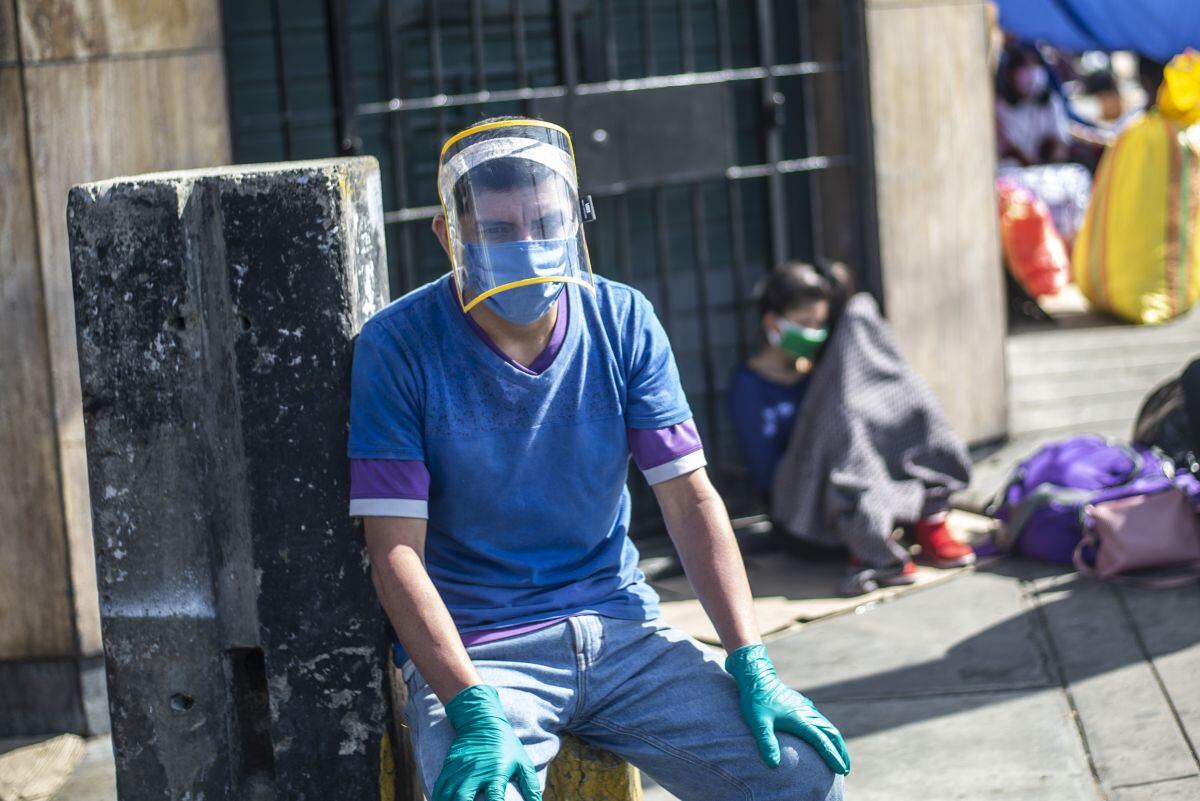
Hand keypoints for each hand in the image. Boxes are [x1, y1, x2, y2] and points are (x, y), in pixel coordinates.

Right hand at [434, 685, 541, 800]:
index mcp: (496, 773)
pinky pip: (440, 786)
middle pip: (463, 798)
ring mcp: (460, 769)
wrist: (481, 720)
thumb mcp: (522, 762)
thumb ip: (530, 785)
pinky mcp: (449, 765)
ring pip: (448, 794)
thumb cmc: (505, 744)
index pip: (494, 798)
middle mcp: (476, 772)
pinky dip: (439, 797)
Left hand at [725, 644, 849, 774]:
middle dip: (841, 752)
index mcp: (800, 719)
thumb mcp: (757, 723)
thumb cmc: (755, 700)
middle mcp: (808, 713)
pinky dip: (828, 733)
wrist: (757, 677)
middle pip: (832, 734)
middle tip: (845, 770)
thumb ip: (766, 742)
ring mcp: (806, 708)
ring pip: (828, 726)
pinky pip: (821, 721)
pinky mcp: (803, 705)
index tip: (842, 770)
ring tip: (839, 759)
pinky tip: (825, 739)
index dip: (833, 756)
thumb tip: (773, 765)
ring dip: (837, 743)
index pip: (822, 741)